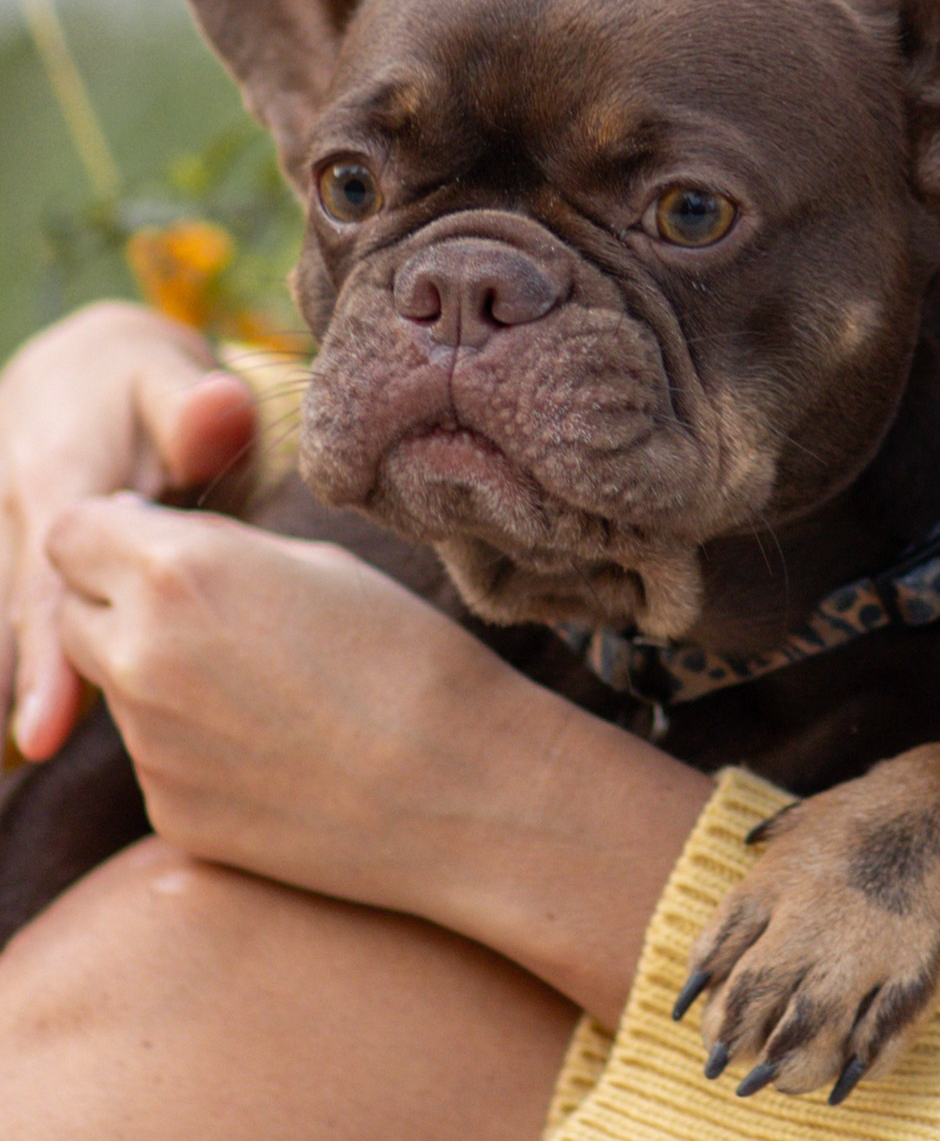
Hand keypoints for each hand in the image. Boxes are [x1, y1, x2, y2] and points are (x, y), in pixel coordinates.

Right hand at [1, 302, 256, 759]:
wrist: (79, 374)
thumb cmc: (149, 392)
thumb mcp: (175, 384)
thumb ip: (198, 410)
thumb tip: (221, 406)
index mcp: (58, 468)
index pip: (53, 570)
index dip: (50, 651)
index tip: (50, 727)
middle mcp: (8, 502)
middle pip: (16, 605)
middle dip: (22, 681)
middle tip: (34, 753)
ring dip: (6, 678)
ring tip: (13, 757)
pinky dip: (8, 658)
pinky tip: (12, 737)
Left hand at [44, 493, 710, 1019]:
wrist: (463, 788)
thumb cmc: (413, 657)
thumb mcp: (321, 564)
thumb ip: (218, 553)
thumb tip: (155, 549)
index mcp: (176, 575)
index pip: (70, 534)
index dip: (112, 537)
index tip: (158, 548)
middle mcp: (139, 658)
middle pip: (70, 614)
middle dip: (120, 607)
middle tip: (216, 620)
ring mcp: (147, 746)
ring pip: (117, 691)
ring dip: (164, 678)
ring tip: (272, 692)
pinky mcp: (168, 812)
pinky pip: (158, 760)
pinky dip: (198, 748)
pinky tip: (282, 750)